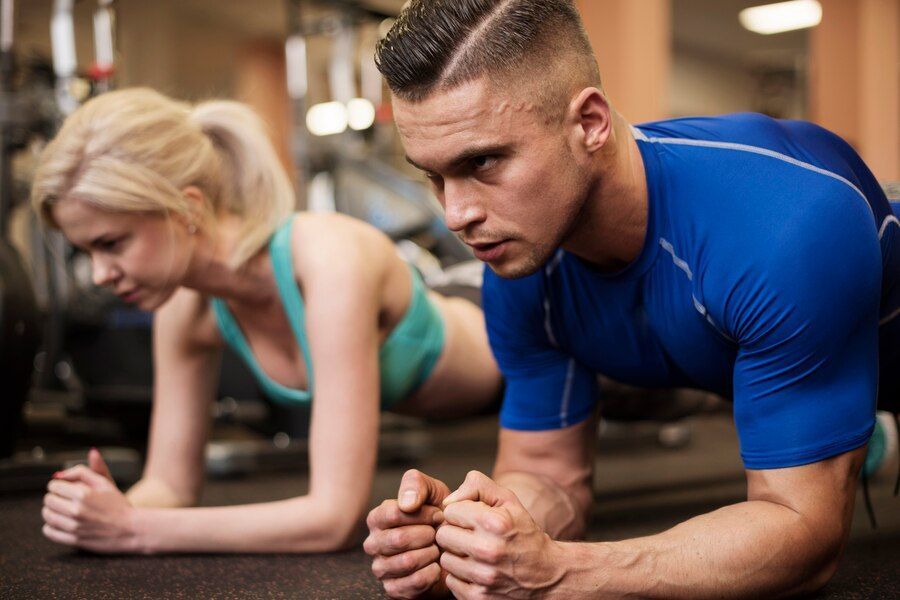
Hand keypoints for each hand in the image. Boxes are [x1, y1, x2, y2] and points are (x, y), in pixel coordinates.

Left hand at [42, 448, 138, 552]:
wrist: (130, 529)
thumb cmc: (118, 505)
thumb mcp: (104, 483)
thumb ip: (82, 472)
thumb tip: (59, 474)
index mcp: (84, 494)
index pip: (54, 486)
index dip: (58, 485)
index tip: (65, 487)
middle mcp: (77, 510)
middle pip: (48, 500)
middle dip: (54, 497)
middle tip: (65, 498)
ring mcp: (74, 526)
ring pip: (47, 515)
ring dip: (51, 510)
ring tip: (63, 510)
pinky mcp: (73, 539)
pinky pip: (49, 531)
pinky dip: (50, 526)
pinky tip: (62, 522)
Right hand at [364, 469, 450, 598]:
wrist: (454, 546)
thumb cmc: (438, 515)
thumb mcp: (431, 491)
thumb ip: (415, 484)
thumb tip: (407, 504)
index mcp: (377, 518)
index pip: (394, 514)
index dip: (422, 514)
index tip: (438, 514)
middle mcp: (373, 543)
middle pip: (399, 539)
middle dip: (427, 535)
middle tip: (439, 533)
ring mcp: (381, 568)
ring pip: (406, 561)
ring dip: (430, 554)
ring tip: (437, 548)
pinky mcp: (393, 589)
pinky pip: (412, 583)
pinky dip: (431, 574)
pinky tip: (436, 566)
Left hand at [437, 471, 565, 598]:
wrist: (547, 575)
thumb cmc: (523, 533)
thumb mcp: (508, 500)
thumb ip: (477, 486)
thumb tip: (448, 501)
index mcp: (495, 523)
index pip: (450, 511)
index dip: (461, 512)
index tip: (473, 519)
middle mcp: (488, 550)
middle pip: (443, 535)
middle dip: (454, 533)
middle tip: (471, 536)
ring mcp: (483, 577)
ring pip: (445, 559)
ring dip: (457, 556)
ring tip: (475, 554)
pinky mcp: (478, 598)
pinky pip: (450, 581)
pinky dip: (461, 576)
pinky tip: (477, 571)